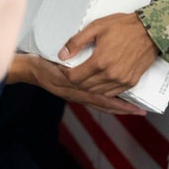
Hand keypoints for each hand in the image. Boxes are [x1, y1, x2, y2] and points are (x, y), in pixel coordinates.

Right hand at [9, 54, 145, 115]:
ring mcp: (75, 95)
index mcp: (73, 86)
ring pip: (100, 105)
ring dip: (117, 108)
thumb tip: (80, 63)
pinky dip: (106, 105)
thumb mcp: (55, 60)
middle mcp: (76, 94)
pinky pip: (93, 102)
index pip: (98, 97)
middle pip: (103, 104)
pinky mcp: (74, 94)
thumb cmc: (42, 62)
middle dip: (121, 108)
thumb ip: (69, 58)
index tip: (131, 101)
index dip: (115, 101)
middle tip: (140, 111)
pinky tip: (116, 104)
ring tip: (134, 111)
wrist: (29, 70)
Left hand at [60, 12, 159, 96]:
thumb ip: (77, 42)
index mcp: (100, 61)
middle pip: (85, 86)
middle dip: (76, 80)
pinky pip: (112, 93)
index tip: (65, 68)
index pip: (75, 77)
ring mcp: (122, 80)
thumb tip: (62, 55)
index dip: (66, 73)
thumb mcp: (97, 27)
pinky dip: (103, 89)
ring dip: (89, 86)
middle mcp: (110, 75)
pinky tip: (100, 80)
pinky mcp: (131, 82)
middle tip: (74, 71)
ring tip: (86, 75)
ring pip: (97, 92)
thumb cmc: (124, 26)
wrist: (151, 31)